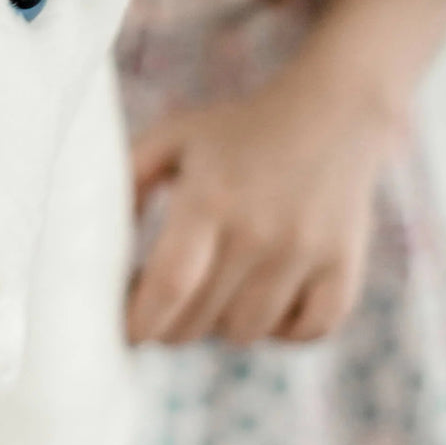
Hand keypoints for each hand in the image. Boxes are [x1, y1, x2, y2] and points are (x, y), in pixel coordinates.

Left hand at [126, 55, 404, 346]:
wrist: (331, 111)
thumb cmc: (236, 130)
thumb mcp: (172, 139)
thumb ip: (128, 182)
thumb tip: (102, 243)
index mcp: (209, 200)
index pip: (170, 285)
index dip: (142, 321)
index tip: (125, 331)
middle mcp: (259, 232)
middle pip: (201, 319)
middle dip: (170, 326)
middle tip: (162, 307)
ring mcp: (307, 253)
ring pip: (246, 332)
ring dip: (219, 325)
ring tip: (211, 292)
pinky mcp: (344, 267)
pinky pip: (307, 332)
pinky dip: (280, 331)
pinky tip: (262, 301)